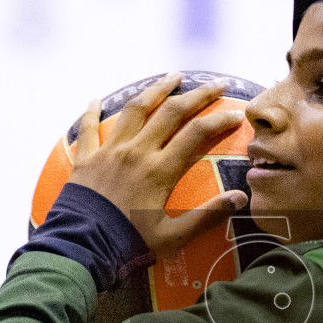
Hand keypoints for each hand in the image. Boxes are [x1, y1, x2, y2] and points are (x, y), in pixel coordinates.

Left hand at [67, 72, 248, 256]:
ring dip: (156, 89)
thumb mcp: (173, 236)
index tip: (236, 114)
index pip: (197, 134)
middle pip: (171, 112)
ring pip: (136, 109)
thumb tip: (240, 198)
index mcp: (160, 170)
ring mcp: (110, 151)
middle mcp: (137, 152)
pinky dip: (91, 111)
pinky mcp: (86, 157)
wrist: (82, 246)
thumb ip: (207, 216)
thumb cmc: (129, 243)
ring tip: (172, 76)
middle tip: (216, 84)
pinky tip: (94, 99)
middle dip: (197, 95)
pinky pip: (89, 127)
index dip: (219, 121)